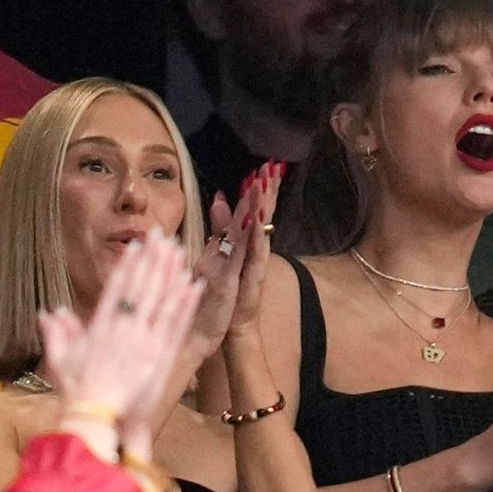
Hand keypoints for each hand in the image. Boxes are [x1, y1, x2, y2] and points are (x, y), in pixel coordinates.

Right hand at [39, 233, 204, 461]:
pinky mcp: (161, 355)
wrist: (98, 419)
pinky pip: (176, 323)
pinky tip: (194, 283)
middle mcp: (125, 329)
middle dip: (152, 259)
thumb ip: (56, 333)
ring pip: (161, 299)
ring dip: (170, 272)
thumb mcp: (60, 361)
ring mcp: (144, 341)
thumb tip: (50, 311)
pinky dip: (185, 302)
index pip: (116, 289)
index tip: (136, 247)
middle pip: (142, 287)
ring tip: (179, 251)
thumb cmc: (78, 393)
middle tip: (162, 235)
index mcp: (101, 327)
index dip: (128, 266)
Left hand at [191, 161, 283, 367]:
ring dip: (263, 207)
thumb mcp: (220, 253)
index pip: (255, 209)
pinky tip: (257, 221)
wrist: (226, 326)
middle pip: (263, 215)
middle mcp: (254, 251)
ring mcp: (253, 264)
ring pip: (260, 231)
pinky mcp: (249, 279)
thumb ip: (222, 227)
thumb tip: (221, 198)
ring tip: (266, 184)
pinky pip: (254, 254)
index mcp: (246, 242)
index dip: (260, 188)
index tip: (265, 165)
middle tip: (272, 166)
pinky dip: (256, 236)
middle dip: (267, 191)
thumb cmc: (224, 291)